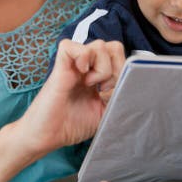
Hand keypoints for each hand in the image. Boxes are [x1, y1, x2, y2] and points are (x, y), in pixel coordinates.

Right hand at [17, 39, 124, 156]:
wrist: (47, 137)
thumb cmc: (71, 126)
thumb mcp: (104, 113)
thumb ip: (118, 97)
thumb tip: (134, 85)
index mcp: (98, 76)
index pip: (120, 58)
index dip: (123, 72)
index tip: (112, 93)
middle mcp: (87, 67)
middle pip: (112, 46)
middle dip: (115, 67)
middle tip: (104, 88)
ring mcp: (74, 65)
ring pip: (98, 44)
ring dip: (101, 67)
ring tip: (90, 84)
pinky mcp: (60, 67)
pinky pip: (70, 45)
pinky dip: (81, 56)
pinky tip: (80, 74)